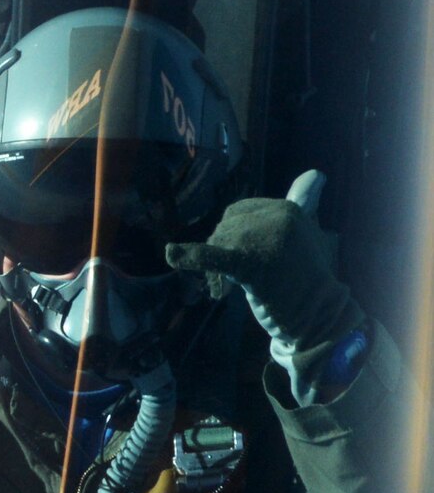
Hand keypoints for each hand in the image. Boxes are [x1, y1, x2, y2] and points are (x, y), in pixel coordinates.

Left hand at [166, 171, 364, 403]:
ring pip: (218, 243)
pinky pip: (214, 256)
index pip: (237, 213)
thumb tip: (316, 173)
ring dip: (214, 270)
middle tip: (227, 283)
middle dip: (221, 251)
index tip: (243, 257)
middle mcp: (279, 218)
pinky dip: (191, 256)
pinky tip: (173, 254)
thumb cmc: (305, 277)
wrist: (319, 319)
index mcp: (288, 209)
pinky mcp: (252, 265)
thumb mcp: (307, 233)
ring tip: (225, 290)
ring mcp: (266, 240)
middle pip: (224, 228)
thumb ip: (306, 201)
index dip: (232, 234)